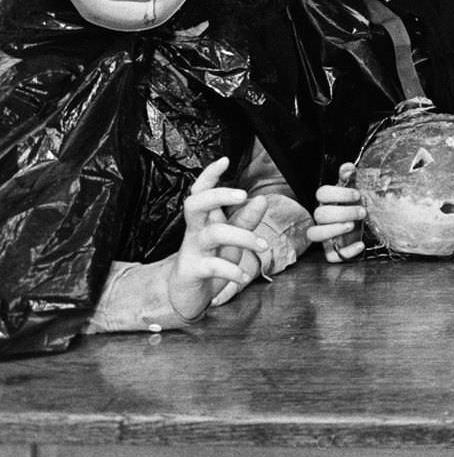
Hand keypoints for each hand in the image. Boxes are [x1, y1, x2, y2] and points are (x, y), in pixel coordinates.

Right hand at [166, 156, 270, 321]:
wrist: (187, 297)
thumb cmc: (210, 262)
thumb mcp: (232, 241)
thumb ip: (245, 221)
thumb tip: (261, 199)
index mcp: (204, 220)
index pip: (201, 191)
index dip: (209, 175)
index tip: (224, 160)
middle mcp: (195, 232)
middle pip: (196, 204)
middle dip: (218, 195)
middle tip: (243, 195)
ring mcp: (191, 251)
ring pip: (212, 233)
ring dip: (242, 236)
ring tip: (263, 246)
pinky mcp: (191, 272)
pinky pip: (211, 266)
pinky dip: (231, 270)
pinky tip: (244, 276)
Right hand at [307, 162, 365, 262]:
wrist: (364, 224)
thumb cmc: (356, 205)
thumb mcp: (355, 189)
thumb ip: (350, 178)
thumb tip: (347, 167)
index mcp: (328, 201)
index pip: (322, 193)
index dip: (338, 193)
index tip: (357, 194)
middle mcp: (323, 218)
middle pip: (320, 214)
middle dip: (342, 212)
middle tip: (362, 211)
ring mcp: (326, 235)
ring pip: (315, 235)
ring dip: (333, 230)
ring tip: (352, 225)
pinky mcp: (333, 250)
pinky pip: (331, 256)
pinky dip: (346, 252)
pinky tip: (360, 244)